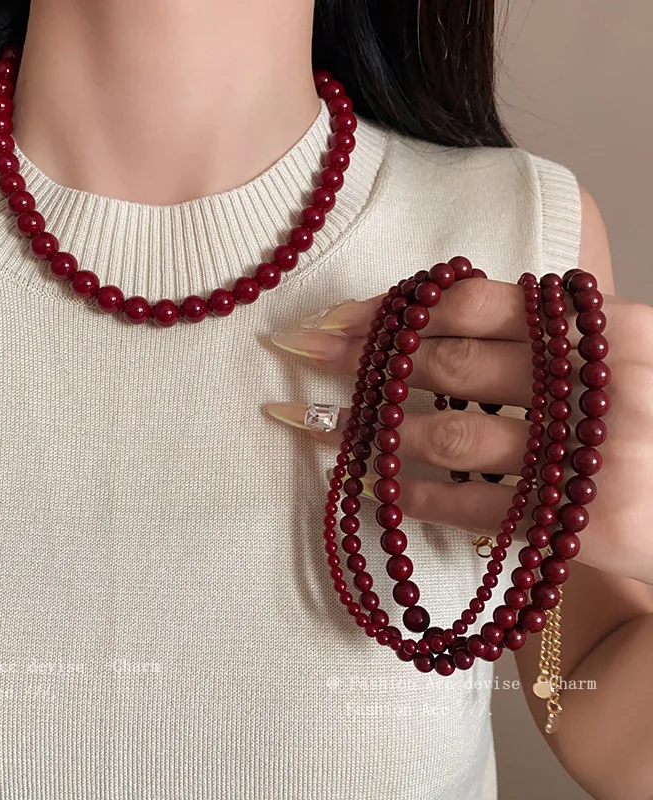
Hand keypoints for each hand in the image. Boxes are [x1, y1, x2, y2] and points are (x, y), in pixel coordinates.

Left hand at [263, 277, 652, 584]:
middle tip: (296, 356)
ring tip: (316, 426)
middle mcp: (599, 383)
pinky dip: (415, 498)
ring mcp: (593, 456)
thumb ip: (535, 341)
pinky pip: (476, 508)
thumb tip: (418, 323)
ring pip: (449, 434)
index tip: (330, 316)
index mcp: (603, 328)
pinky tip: (374, 488)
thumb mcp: (611, 359)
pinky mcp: (586, 524)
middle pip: (448, 363)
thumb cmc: (651, 420)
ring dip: (372, 431)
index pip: (474, 301)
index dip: (393, 308)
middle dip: (362, 360)